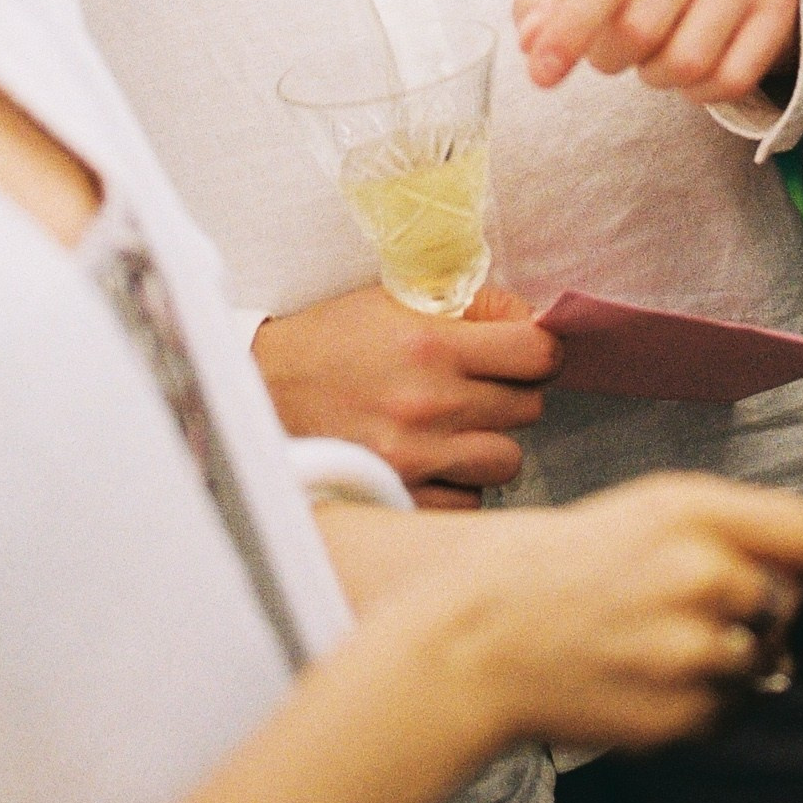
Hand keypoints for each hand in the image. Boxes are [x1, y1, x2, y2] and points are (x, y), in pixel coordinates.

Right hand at [253, 280, 560, 509]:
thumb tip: (533, 321)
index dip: (541, 350)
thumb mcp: (395, 300)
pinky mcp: (400, 496)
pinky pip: (470, 501)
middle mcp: (429, 403)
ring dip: (490, 443)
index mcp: (433, 344)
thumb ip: (467, 308)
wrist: (260, 392)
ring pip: (508, 460)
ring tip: (456, 428)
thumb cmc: (332, 341)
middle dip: (512, 394)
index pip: (539, 353)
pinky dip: (460, 484)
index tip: (526, 352)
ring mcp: (416, 457)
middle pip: (529, 408)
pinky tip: (434, 462)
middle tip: (481, 388)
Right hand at [432, 472, 802, 755]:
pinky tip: (646, 679)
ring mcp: (690, 650)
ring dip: (730, 662)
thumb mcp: (650, 510)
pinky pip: (729, 712)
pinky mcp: (678, 714)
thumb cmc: (569, 567)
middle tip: (696, 612)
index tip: (790, 570)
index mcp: (691, 509)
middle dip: (757, 612)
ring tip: (662, 646)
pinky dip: (702, 703)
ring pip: (763, 662)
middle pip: (787, 603)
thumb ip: (732, 527)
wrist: (484, 638)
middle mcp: (700, 574)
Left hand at [514, 0, 800, 104]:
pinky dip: (698, 90)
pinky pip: (730, 81)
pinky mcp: (779, 10)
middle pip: (640, 28)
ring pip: (686, 63)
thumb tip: (534, 42)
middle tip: (610, 48)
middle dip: (609, 56)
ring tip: (652, 51)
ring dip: (654, 75)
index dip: (569, 30)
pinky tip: (689, 62)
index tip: (543, 73)